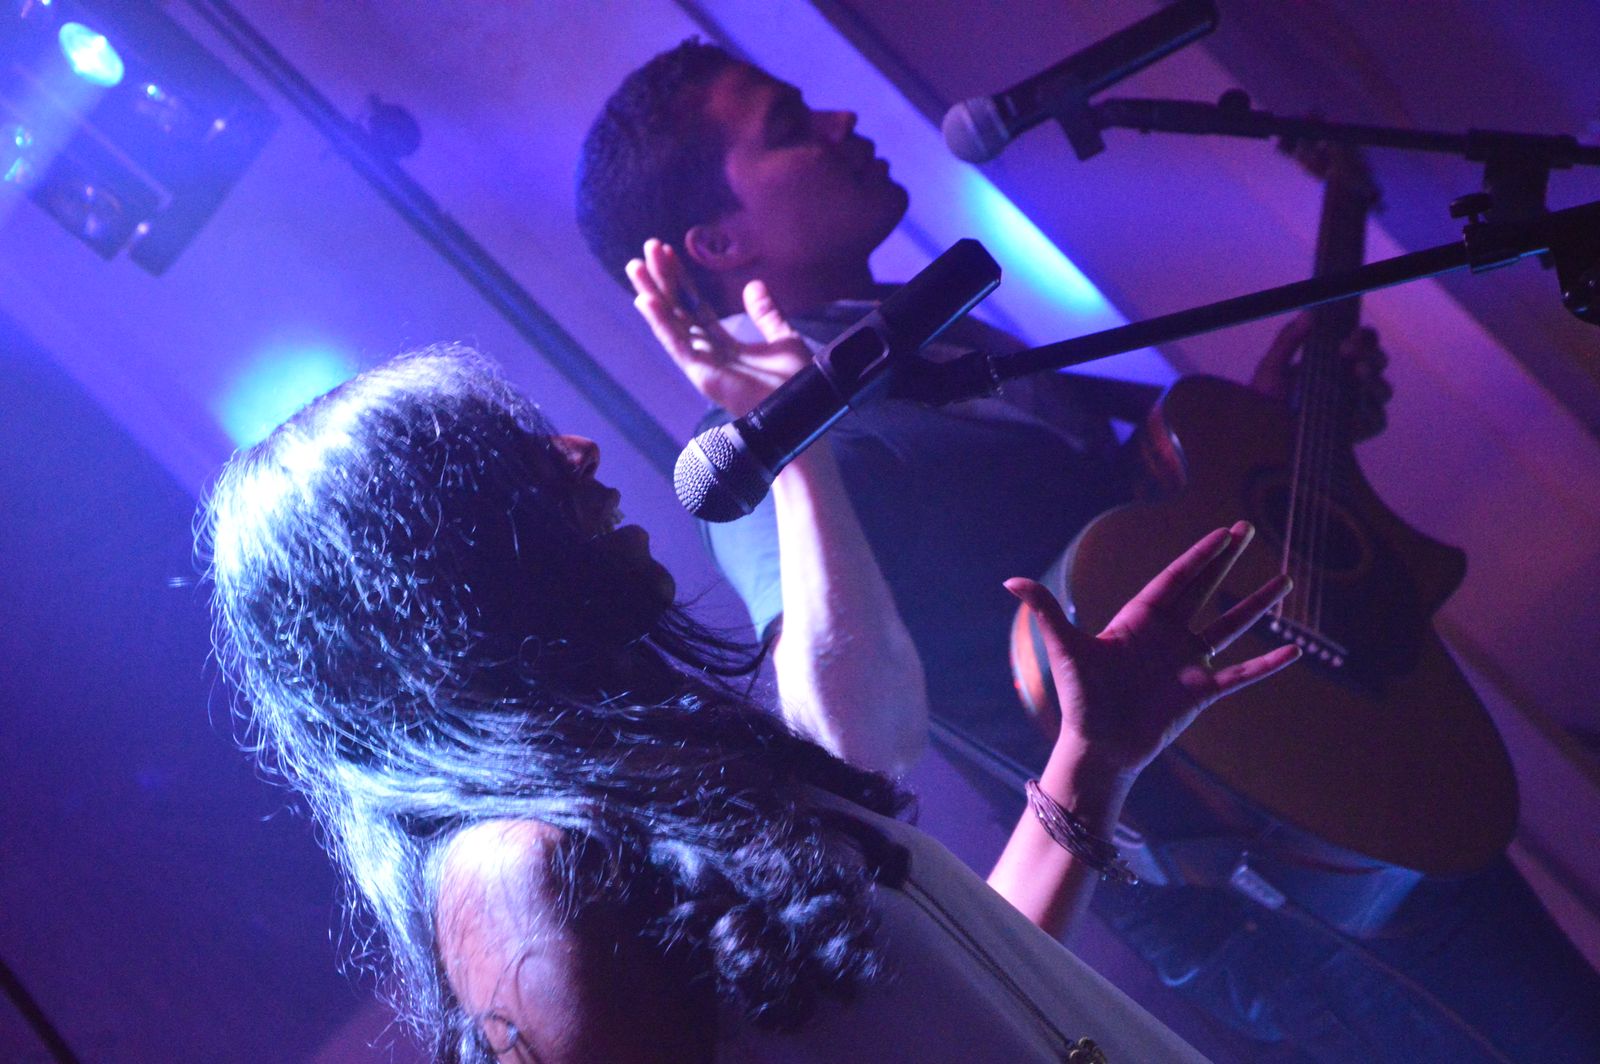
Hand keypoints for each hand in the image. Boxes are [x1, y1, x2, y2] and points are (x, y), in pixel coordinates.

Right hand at [626, 239, 810, 417]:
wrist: (804, 411)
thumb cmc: (797, 385)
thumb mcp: (783, 338)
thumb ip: (766, 314)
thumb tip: (753, 285)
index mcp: (724, 345)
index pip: (696, 306)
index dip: (682, 280)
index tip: (668, 252)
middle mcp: (708, 354)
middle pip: (678, 310)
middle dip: (662, 280)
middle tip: (648, 248)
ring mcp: (702, 365)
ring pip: (671, 324)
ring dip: (652, 295)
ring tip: (636, 267)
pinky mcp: (702, 375)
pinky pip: (677, 345)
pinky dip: (660, 323)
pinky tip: (646, 300)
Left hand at [1006, 523, 1298, 782]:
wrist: (1098, 747)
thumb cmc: (1080, 699)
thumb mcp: (1065, 649)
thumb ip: (1045, 611)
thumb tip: (1010, 579)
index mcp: (1139, 620)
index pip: (1177, 578)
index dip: (1201, 554)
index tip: (1223, 532)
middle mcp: (1167, 636)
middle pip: (1205, 589)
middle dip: (1226, 560)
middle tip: (1249, 529)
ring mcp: (1187, 663)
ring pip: (1229, 626)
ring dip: (1256, 604)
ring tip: (1285, 580)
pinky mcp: (1200, 692)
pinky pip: (1240, 674)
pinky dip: (1266, 665)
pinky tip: (1293, 652)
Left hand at [1249, 314, 1393, 440]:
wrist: (1258, 441)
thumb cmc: (1266, 403)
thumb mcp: (1272, 368)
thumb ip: (1288, 340)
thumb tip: (1309, 313)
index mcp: (1336, 362)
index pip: (1362, 342)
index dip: (1363, 335)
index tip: (1350, 333)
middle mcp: (1352, 382)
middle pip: (1378, 361)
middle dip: (1369, 352)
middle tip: (1348, 349)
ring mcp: (1358, 407)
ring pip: (1383, 389)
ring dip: (1374, 377)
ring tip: (1359, 371)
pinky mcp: (1359, 431)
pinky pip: (1378, 420)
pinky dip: (1372, 411)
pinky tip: (1360, 405)